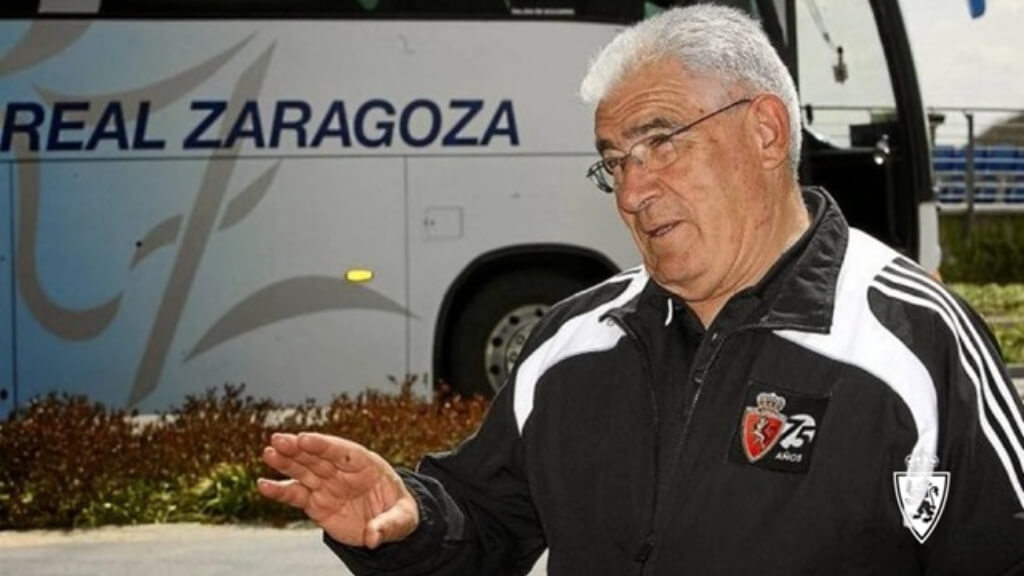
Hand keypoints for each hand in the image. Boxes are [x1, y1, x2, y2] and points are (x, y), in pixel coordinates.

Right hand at [258, 432, 419, 548]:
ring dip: (285, 462)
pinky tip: (263, 485)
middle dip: (298, 448)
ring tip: (268, 452)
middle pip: (318, 457)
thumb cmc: (399, 513)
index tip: (304, 439)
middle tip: (277, 440)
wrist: (387, 524)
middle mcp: (342, 471)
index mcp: (366, 465)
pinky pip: (296, 495)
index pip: (343, 451)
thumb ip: (388, 526)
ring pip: (303, 471)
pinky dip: (280, 491)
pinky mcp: (316, 503)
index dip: (324, 445)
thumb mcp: (403, 519)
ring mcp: (327, 485)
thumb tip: (373, 538)